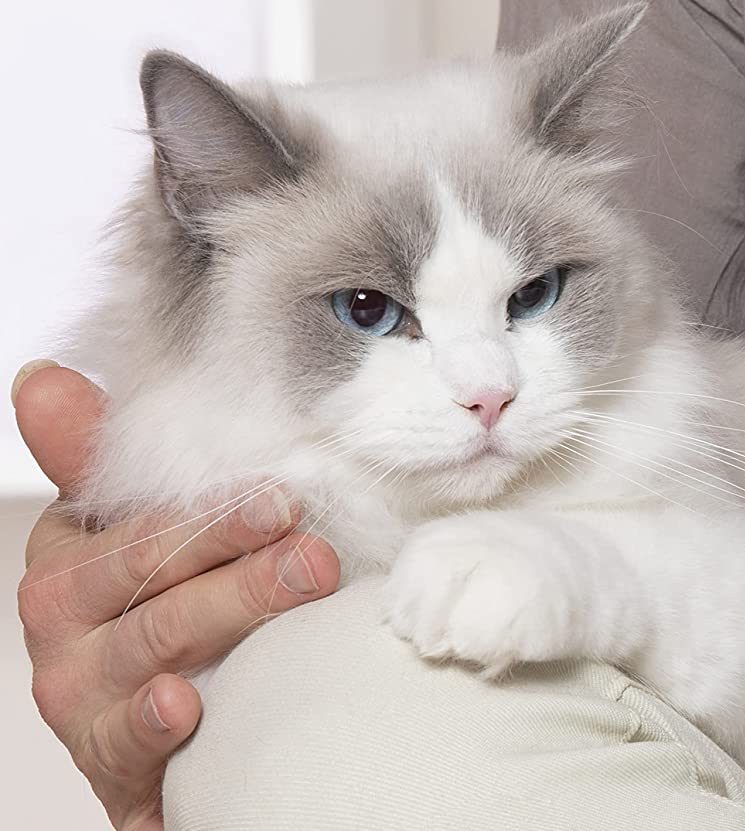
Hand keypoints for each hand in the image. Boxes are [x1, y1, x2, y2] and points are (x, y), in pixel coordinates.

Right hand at [13, 362, 340, 830]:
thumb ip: (111, 461)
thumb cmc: (162, 622)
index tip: (278, 491)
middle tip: (311, 537)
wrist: (163, 749)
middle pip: (149, 567)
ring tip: (300, 580)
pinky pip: (128, 735)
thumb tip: (43, 379)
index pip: (134, 512)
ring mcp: (81, 686)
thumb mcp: (147, 539)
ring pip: (156, 638)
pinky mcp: (104, 754)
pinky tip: (186, 703)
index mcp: (74, 550)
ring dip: (232, 606)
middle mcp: (64, 614)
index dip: (208, 502)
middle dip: (232, 544)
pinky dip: (155, 718)